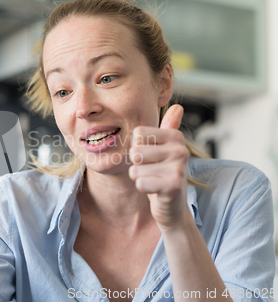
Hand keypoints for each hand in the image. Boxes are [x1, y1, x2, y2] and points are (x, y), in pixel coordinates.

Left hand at [128, 104, 189, 230]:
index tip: (150, 157)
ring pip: (135, 169)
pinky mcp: (173, 186)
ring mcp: (178, 168)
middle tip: (151, 171)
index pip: (137, 134)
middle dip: (137, 165)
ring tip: (154, 180)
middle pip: (134, 152)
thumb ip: (168, 127)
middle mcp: (180, 150)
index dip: (137, 148)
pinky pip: (140, 183)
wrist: (172, 206)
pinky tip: (155, 191)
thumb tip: (178, 107)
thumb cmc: (162, 173)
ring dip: (139, 178)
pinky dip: (143, 188)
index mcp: (175, 137)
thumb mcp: (163, 149)